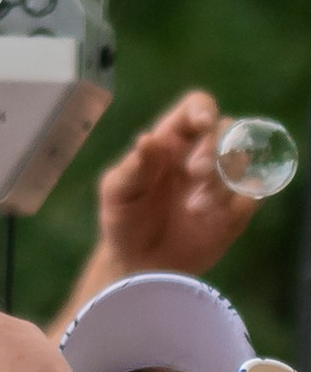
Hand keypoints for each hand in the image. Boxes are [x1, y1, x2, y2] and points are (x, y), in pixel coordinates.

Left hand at [96, 91, 255, 276]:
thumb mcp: (117, 191)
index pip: (195, 109)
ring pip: (243, 161)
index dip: (203, 110)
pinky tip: (214, 218)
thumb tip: (147, 138)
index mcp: (169, 141)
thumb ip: (133, 166)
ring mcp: (221, 181)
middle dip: (215, 148)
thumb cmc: (123, 218)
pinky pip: (253, 193)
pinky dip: (239, 201)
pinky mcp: (236, 209)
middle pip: (226, 130)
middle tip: (195, 174)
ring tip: (195, 208)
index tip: (202, 124)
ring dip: (224, 179)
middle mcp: (200, 154)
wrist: (141, 263)